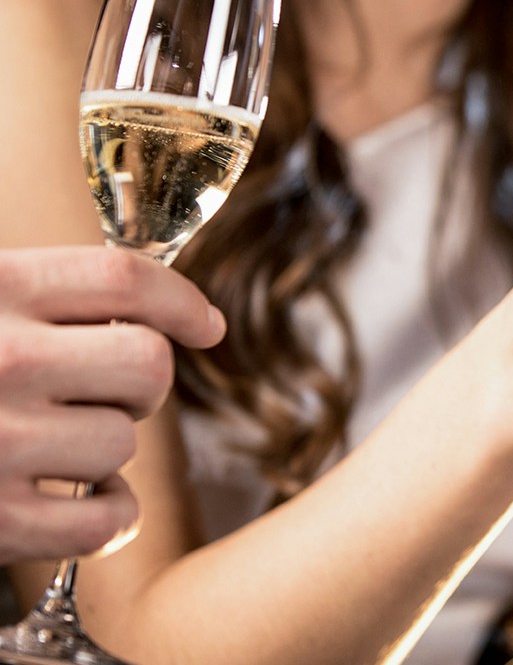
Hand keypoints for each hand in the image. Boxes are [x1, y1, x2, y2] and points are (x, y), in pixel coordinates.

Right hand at [0, 246, 225, 563]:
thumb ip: (36, 295)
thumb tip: (146, 304)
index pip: (126, 280)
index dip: (182, 303)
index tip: (205, 327)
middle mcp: (0, 359)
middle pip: (146, 367)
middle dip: (135, 384)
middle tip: (95, 394)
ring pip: (122, 443)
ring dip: (103, 449)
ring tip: (49, 446)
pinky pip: (103, 520)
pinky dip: (103, 518)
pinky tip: (70, 503)